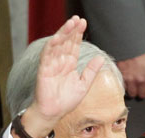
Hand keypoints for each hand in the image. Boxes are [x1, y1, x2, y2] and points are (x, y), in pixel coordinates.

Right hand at [21, 16, 105, 137]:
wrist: (54, 112)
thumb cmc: (67, 101)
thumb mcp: (84, 85)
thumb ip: (91, 71)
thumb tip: (101, 57)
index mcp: (69, 64)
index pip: (74, 45)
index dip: (77, 34)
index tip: (83, 23)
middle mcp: (60, 62)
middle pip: (66, 42)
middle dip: (71, 30)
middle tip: (78, 19)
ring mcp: (51, 64)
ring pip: (57, 45)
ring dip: (63, 33)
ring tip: (70, 23)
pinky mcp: (44, 69)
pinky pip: (47, 55)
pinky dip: (52, 45)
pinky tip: (58, 36)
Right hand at [116, 47, 144, 98]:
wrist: (130, 43)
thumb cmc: (144, 48)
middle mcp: (142, 81)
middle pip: (142, 95)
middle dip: (142, 92)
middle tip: (141, 87)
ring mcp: (131, 80)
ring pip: (132, 94)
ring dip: (133, 91)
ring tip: (133, 86)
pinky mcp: (122, 77)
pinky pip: (124, 88)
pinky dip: (125, 87)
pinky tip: (126, 83)